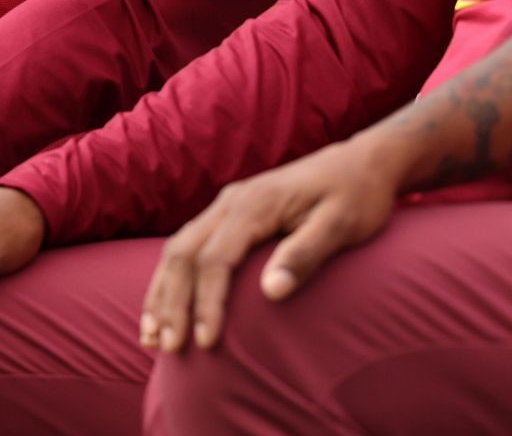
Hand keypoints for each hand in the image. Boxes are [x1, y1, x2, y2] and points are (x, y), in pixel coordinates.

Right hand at [141, 137, 398, 352]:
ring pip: (176, 249)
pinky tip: (163, 308)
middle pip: (183, 254)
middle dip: (171, 303)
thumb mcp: (342, 224)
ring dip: (161, 293)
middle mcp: (230, 201)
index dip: (206, 303)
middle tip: (167, 348)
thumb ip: (305, 254)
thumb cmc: (356, 197)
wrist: (360, 163)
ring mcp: (225, 205)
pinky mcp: (228, 214)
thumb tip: (271, 293)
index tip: (206, 343)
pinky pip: (187, 246)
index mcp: (254, 203)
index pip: (215, 258)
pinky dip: (170, 279)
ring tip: (150, 338)